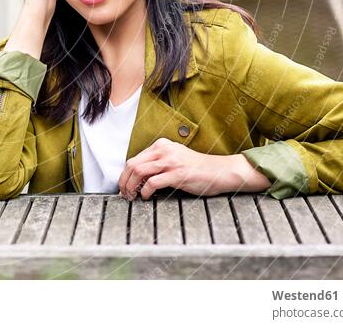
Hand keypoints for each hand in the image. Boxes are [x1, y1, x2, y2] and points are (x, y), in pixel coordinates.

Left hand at [117, 138, 269, 199]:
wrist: (220, 171)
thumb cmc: (197, 168)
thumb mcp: (175, 157)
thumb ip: (158, 162)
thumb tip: (138, 176)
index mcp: (161, 145)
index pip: (134, 159)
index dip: (125, 174)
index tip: (123, 185)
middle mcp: (164, 150)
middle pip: (133, 165)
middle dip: (124, 181)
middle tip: (124, 194)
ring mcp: (171, 161)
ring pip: (139, 172)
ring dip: (131, 187)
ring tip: (132, 196)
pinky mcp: (177, 174)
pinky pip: (152, 183)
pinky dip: (145, 191)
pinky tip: (146, 197)